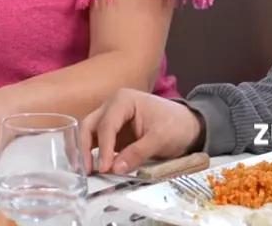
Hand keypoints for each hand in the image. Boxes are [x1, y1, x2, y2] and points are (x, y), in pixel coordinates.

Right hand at [79, 88, 203, 174]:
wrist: (187, 125)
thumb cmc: (175, 125)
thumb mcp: (160, 138)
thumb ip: (137, 152)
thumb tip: (115, 168)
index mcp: (124, 100)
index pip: (107, 125)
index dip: (104, 148)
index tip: (104, 167)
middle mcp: (112, 106)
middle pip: (90, 125)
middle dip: (85, 148)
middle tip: (86, 170)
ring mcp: (111, 118)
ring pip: (89, 133)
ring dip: (84, 151)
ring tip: (86, 171)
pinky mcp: (113, 132)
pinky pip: (96, 142)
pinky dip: (92, 153)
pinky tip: (92, 168)